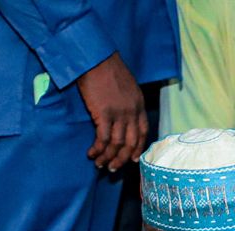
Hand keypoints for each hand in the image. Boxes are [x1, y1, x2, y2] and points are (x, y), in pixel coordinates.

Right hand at [76, 52, 146, 170]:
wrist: (96, 57)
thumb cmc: (107, 68)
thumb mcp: (127, 85)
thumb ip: (128, 102)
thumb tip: (122, 116)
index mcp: (139, 104)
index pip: (142, 132)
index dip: (137, 148)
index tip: (132, 159)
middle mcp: (132, 112)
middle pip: (130, 143)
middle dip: (122, 159)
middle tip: (113, 168)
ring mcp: (119, 114)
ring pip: (116, 144)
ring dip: (108, 157)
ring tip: (99, 164)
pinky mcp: (104, 114)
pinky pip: (102, 139)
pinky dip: (97, 149)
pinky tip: (91, 153)